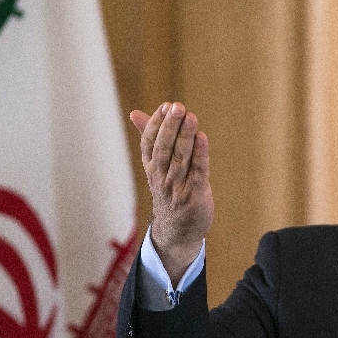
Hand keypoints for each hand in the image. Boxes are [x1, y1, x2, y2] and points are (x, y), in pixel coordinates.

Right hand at [131, 102, 213, 284]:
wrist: (178, 231)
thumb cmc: (169, 191)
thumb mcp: (156, 167)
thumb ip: (149, 138)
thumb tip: (134, 113)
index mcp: (151, 168)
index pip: (149, 143)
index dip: (156, 124)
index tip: (165, 106)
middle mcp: (161, 177)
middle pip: (163, 148)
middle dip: (170, 127)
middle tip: (177, 107)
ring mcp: (178, 187)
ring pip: (180, 158)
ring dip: (185, 137)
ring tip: (191, 117)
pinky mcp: (195, 195)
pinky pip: (197, 172)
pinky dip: (200, 155)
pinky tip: (202, 138)